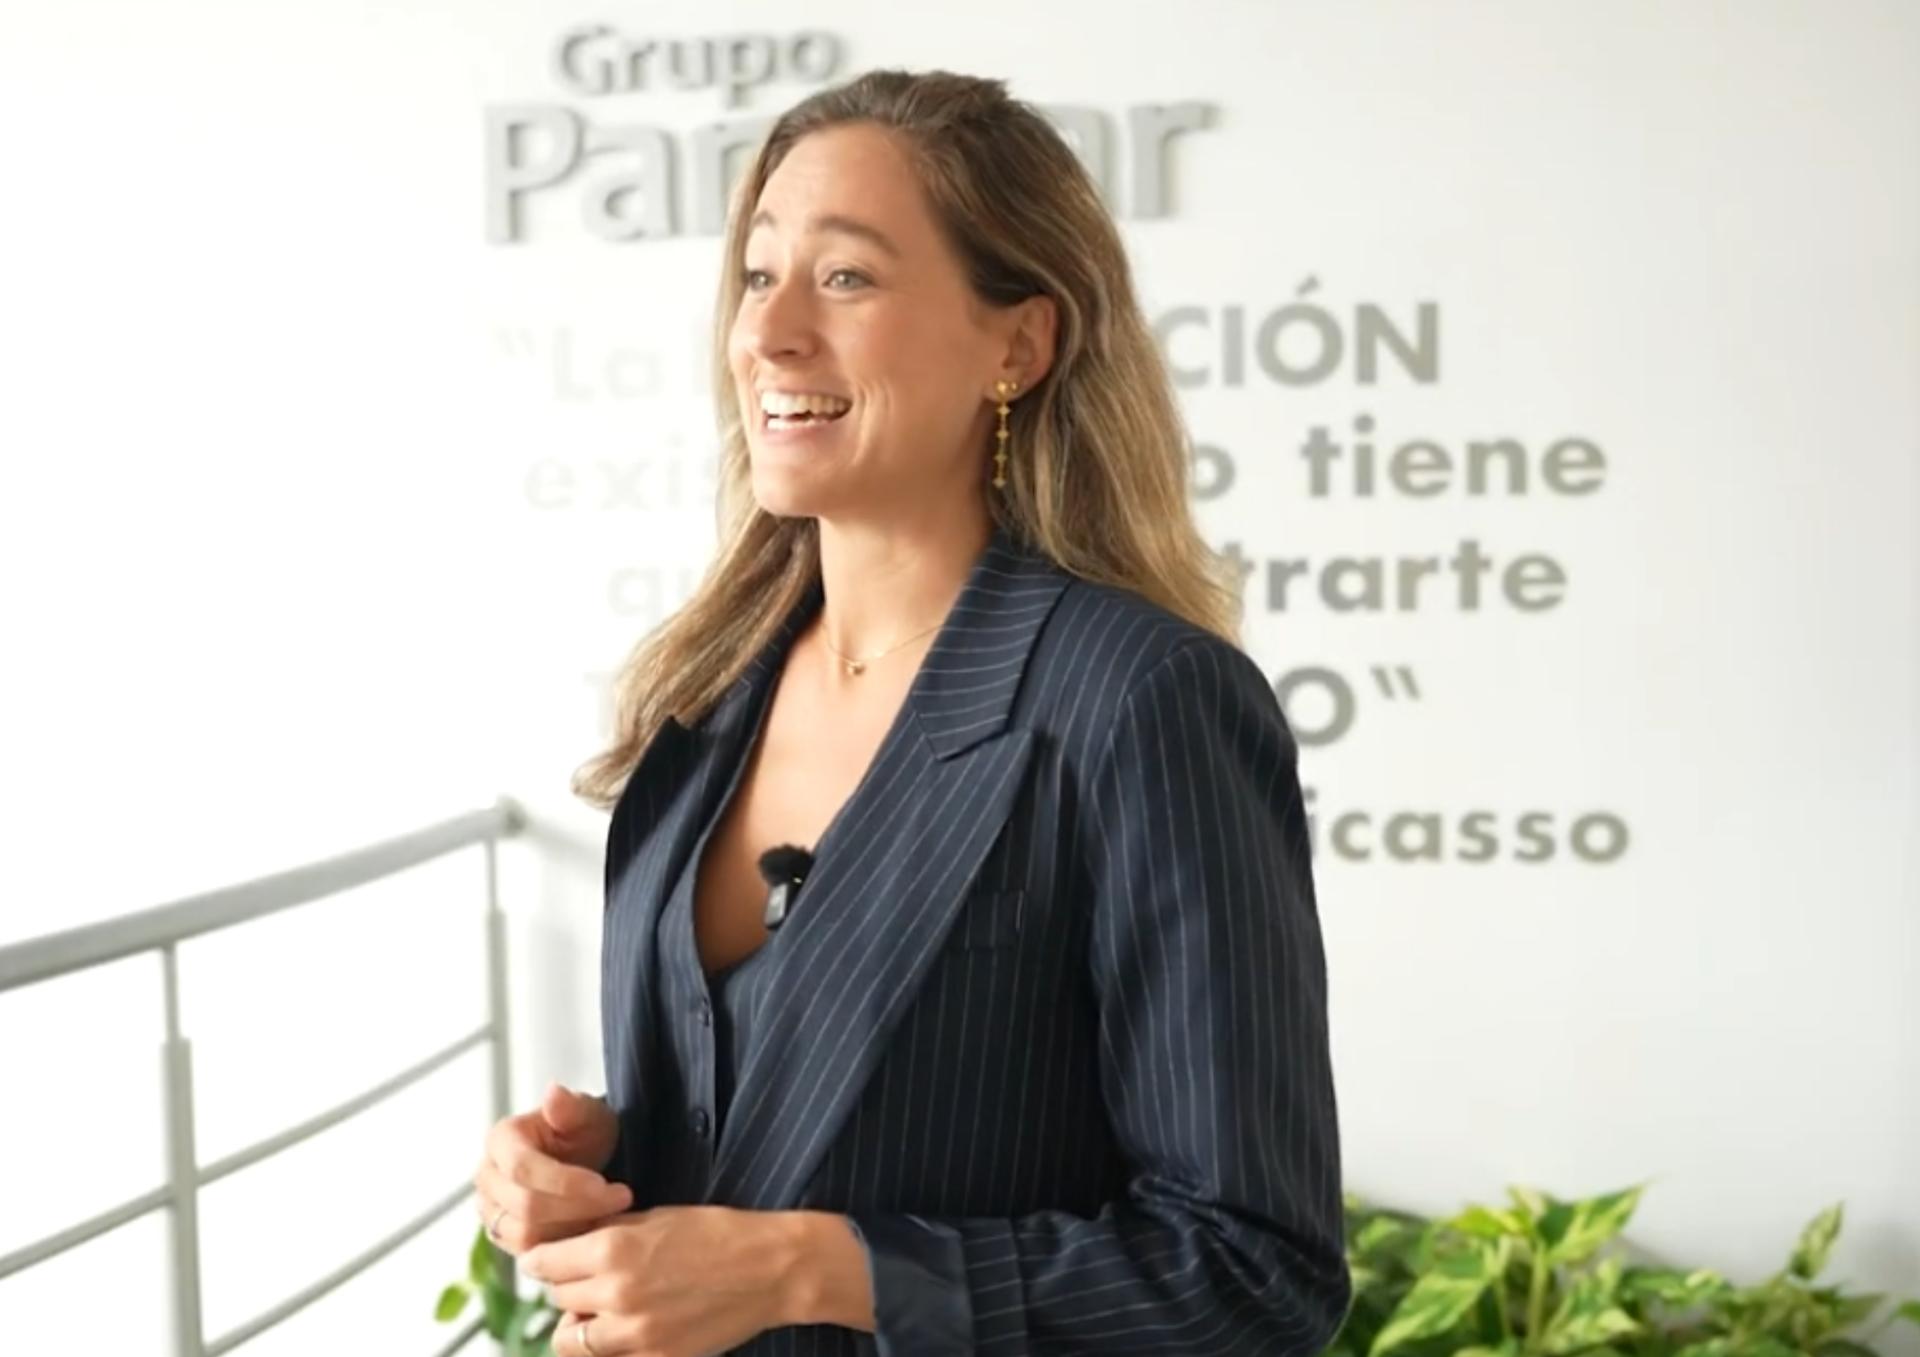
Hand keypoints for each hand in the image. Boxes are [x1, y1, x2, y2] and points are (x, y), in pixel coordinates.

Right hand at [473, 1081, 631, 1255]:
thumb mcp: (587, 1112)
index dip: (565, 1181)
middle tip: (621, 1199)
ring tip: (611, 1215)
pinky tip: (596, 1231)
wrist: (587, 1158)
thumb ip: (571, 1106)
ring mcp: (493, 1211)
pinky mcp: (507, 1237)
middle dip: (577, 1207)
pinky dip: (566, 1249)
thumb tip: (554, 1094)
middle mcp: (487, 1178)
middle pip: (524, 1206)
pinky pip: (531, 1255)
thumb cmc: (585, 1132)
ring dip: (574, 1229)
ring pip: (526, 1236)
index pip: (523, 1168)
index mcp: (501, 1140)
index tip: (605, 1184)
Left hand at [523, 1206, 797, 1356]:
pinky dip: (608, 1343)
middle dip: (566, 1286)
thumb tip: (571, 1243)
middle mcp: (614, 1293)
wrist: (770, 1269)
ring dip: (579, 1320)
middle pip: (556, 1297)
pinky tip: (628, 1325)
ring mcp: (633, 1333)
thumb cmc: (718, 1233)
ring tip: (600, 1307)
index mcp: (612, 1249)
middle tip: (585, 1277)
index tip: (548, 1258)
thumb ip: (608, 1232)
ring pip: (570, 1337)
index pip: (543, 1262)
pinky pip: (607, 1356)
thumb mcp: (656, 1217)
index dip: (544, 1258)